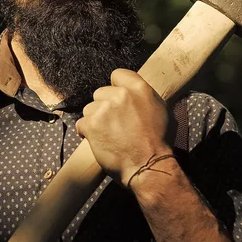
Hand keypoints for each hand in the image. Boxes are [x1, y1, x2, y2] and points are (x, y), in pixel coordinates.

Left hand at [75, 69, 172, 186]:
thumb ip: (143, 96)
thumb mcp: (160, 110)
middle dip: (104, 107)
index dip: (116, 88)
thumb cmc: (157, 142)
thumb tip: (131, 91)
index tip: (117, 100)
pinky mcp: (92, 125)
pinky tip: (100, 141)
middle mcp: (121, 95)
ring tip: (109, 135)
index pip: (117, 75)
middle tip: (115, 123)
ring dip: (96, 121)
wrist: (148, 166)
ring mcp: (104, 109)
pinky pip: (81, 124)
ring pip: (89, 109)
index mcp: (139, 88)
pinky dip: (87, 133)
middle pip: (100, 93)